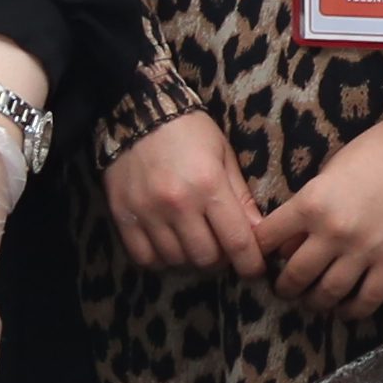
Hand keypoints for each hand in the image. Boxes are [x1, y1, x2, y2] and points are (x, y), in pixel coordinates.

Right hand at [105, 111, 270, 278]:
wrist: (137, 112)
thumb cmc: (189, 131)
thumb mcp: (223, 155)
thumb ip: (240, 196)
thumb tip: (259, 233)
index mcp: (209, 186)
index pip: (236, 241)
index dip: (250, 264)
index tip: (254, 270)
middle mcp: (178, 204)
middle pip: (206, 257)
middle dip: (220, 259)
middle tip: (221, 247)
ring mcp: (148, 212)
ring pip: (176, 260)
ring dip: (190, 257)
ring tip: (195, 241)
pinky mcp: (123, 216)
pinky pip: (145, 257)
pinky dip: (160, 259)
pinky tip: (169, 244)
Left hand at [268, 114, 382, 318]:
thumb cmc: (376, 150)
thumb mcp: (329, 170)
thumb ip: (309, 204)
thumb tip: (291, 239)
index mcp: (311, 203)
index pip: (268, 240)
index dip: (259, 252)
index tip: (261, 259)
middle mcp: (333, 231)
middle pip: (295, 275)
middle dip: (285, 287)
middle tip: (286, 288)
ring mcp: (364, 250)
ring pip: (328, 293)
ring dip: (315, 302)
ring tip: (313, 300)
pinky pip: (368, 299)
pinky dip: (353, 310)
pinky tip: (346, 309)